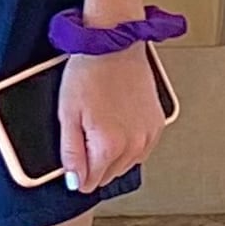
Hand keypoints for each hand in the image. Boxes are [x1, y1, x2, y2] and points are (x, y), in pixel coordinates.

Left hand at [57, 45, 166, 195]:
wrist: (114, 44)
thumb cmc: (89, 72)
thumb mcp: (67, 114)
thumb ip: (71, 153)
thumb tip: (74, 181)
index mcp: (109, 145)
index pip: (90, 182)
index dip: (77, 172)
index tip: (73, 159)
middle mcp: (133, 144)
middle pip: (108, 175)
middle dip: (94, 162)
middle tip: (85, 134)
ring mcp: (148, 135)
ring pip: (126, 164)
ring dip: (113, 155)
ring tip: (102, 126)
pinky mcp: (157, 124)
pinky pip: (142, 149)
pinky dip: (129, 144)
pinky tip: (118, 124)